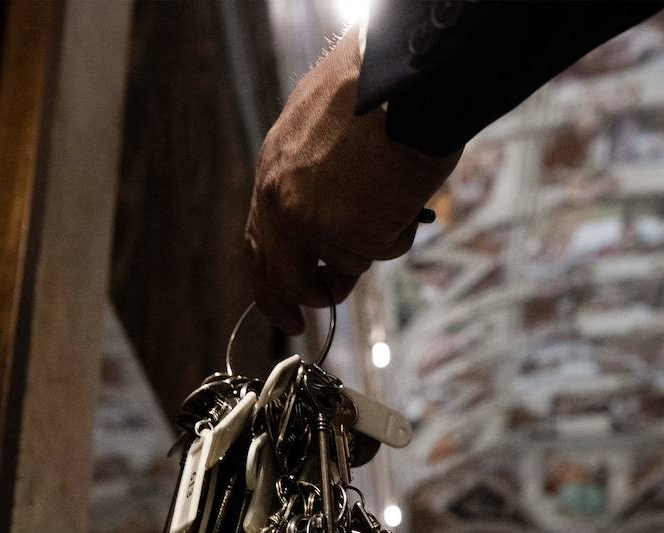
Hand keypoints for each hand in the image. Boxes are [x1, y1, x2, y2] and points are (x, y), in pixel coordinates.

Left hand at [245, 25, 460, 333]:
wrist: (405, 81)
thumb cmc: (376, 94)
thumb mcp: (320, 134)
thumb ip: (311, 182)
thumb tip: (322, 235)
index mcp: (271, 173)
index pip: (258, 245)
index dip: (268, 285)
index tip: (282, 312)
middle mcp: (282, 203)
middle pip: (286, 279)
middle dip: (308, 299)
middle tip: (312, 320)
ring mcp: (313, 224)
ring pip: (346, 266)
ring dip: (374, 245)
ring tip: (394, 197)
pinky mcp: (349, 236)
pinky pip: (382, 252)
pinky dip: (402, 230)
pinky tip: (405, 191)